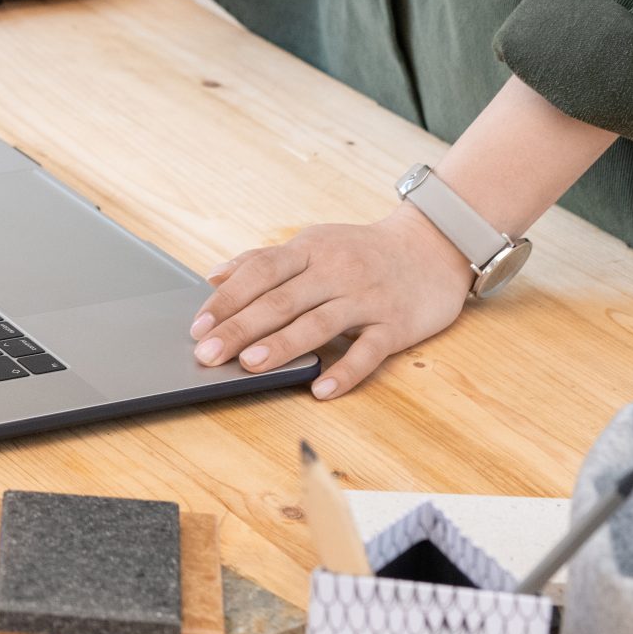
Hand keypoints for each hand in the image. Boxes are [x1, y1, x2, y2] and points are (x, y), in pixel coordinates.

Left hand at [192, 208, 470, 399]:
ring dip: (283, 345)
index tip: (197, 326)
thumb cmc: (361, 251)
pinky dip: (345, 372)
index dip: (227, 299)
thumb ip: (265, 260)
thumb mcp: (313, 243)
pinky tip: (321, 390)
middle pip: (281, 300)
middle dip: (241, 328)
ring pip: (319, 323)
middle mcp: (335, 271)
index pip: (259, 271)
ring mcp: (367, 297)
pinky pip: (369, 351)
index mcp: (309, 250)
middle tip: (208, 354)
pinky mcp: (397, 324)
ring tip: (251, 365)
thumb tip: (215, 276)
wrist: (435, 246)